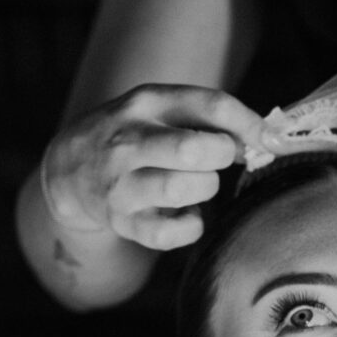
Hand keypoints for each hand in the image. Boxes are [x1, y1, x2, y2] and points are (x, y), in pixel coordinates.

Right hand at [41, 84, 268, 248]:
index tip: (266, 139)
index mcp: (148, 104)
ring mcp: (122, 183)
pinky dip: (191, 226)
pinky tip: (187, 214)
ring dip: (205, 189)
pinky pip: (172, 232)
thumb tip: (265, 139)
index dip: (250, 125)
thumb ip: (211, 118)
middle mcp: (129, 140)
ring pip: (184, 189)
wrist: (70, 169)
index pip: (211, 105)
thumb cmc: (137, 136)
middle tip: (218, 159)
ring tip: (197, 184)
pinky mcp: (122, 221)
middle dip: (221, 156)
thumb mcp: (162, 111)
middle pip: (194, 149)